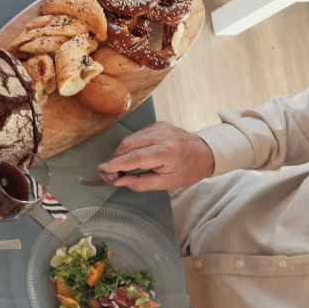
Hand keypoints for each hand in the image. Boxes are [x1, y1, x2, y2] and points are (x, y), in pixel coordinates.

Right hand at [95, 122, 215, 189]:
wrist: (206, 153)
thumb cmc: (188, 170)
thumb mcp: (166, 183)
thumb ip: (140, 183)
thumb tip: (119, 181)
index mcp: (167, 153)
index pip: (135, 157)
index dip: (116, 163)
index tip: (102, 169)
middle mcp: (163, 136)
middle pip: (128, 144)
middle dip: (117, 158)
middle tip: (114, 171)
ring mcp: (160, 127)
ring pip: (130, 138)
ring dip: (123, 152)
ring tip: (126, 164)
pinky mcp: (158, 124)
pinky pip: (137, 135)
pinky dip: (131, 145)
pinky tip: (136, 154)